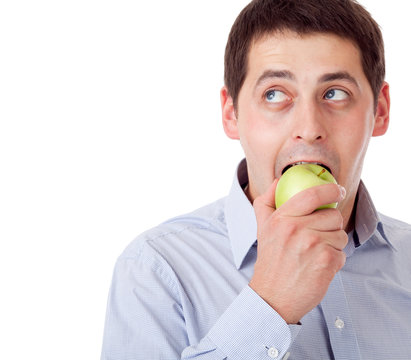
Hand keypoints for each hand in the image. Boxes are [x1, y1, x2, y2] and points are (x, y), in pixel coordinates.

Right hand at [249, 180, 347, 323]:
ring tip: (314, 253)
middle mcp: (296, 229)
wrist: (272, 296)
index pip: (312, 194)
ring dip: (333, 243)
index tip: (338, 190)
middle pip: (333, 215)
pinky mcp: (326, 261)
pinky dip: (334, 260)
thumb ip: (266, 201)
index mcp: (282, 218)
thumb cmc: (270, 260)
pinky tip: (318, 266)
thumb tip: (277, 181)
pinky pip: (342, 252)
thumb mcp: (262, 227)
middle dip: (330, 225)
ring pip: (341, 234)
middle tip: (316, 236)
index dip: (330, 189)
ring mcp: (313, 245)